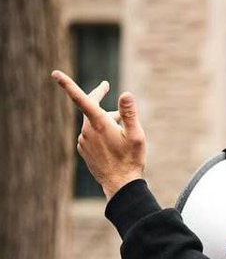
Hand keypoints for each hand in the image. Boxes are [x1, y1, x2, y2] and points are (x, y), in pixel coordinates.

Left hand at [50, 71, 145, 198]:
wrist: (120, 184)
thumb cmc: (130, 158)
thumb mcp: (136, 134)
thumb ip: (129, 112)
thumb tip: (125, 93)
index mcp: (99, 123)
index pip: (82, 99)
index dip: (68, 85)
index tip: (55, 74)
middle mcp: (87, 131)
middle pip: (91, 107)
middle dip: (99, 97)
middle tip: (106, 87)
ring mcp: (83, 141)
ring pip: (94, 122)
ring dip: (106, 120)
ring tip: (123, 131)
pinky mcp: (83, 149)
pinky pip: (91, 134)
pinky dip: (102, 132)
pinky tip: (114, 142)